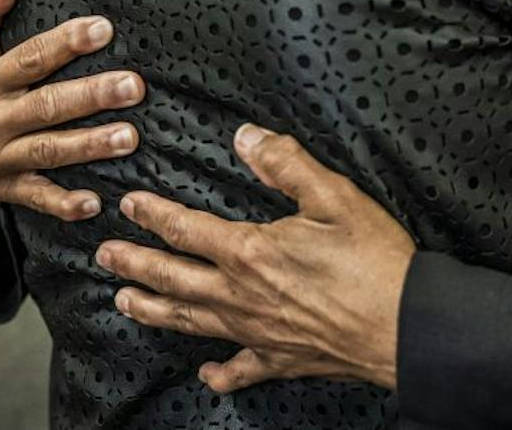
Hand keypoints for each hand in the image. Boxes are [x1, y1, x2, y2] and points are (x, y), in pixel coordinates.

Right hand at [0, 0, 145, 219]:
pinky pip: (37, 198)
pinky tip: (94, 202)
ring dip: (90, 146)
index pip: (28, 58)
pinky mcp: (7, 189)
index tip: (103, 29)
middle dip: (91, 96)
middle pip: (46, 106)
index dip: (65, 43)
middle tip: (133, 86)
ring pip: (48, 151)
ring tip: (129, 137)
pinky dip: (64, 204)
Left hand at [96, 124, 415, 392]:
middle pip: (173, 278)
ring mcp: (258, 333)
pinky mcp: (283, 360)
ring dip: (154, 310)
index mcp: (250, 252)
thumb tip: (246, 137)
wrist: (408, 328)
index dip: (152, 215)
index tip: (127, 204)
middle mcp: (242, 296)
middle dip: (134, 265)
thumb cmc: (375, 261)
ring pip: (191, 322)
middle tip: (104, 256)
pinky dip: (220, 374)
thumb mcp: (334, 196)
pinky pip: (241, 370)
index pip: (185, 229)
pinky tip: (206, 374)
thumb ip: (285, 163)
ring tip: (125, 302)